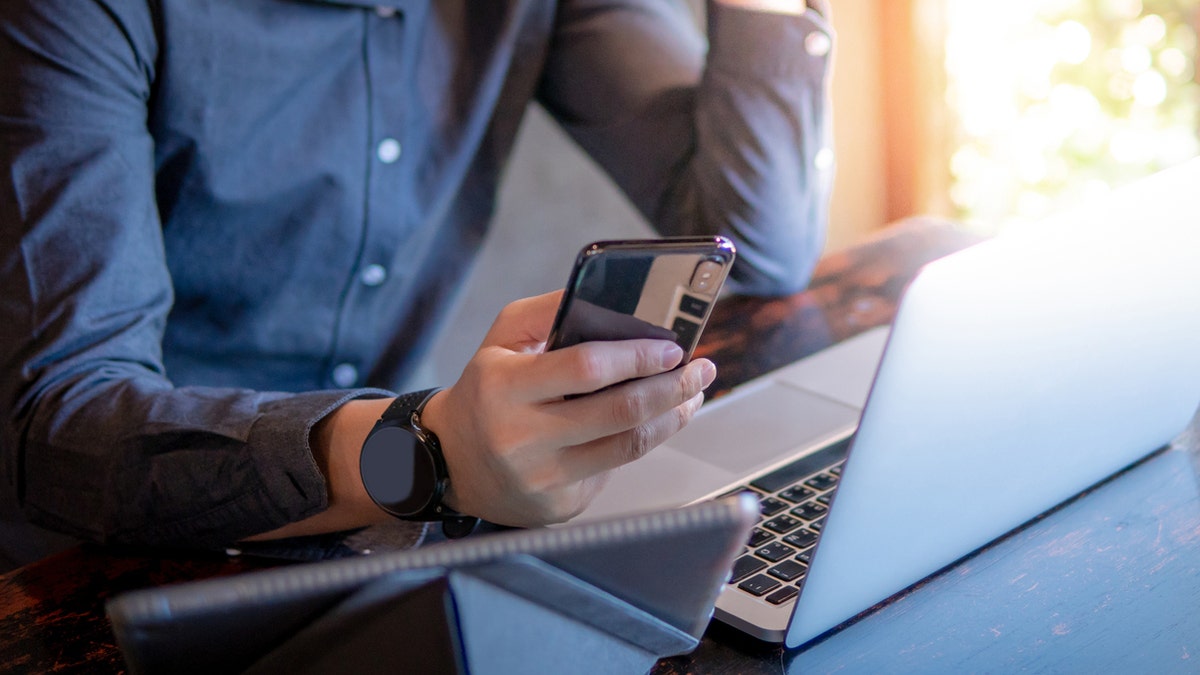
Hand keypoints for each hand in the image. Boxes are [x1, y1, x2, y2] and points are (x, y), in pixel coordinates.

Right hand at [422, 291, 716, 526]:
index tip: (672, 347)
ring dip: (671, 417)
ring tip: (691, 394)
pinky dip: (640, 442)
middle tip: (700, 369)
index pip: (587, 368)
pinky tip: (654, 423)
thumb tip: (612, 296)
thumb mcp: (502, 339)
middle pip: (620, 412)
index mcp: (504, 386)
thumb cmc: (487, 389)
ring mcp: (541, 477)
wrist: (452, 461)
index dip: (637, 357)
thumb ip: (550, 311)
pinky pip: (614, 470)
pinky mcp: (558, 506)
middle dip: (672, 387)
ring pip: (628, 446)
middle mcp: (520, 437)